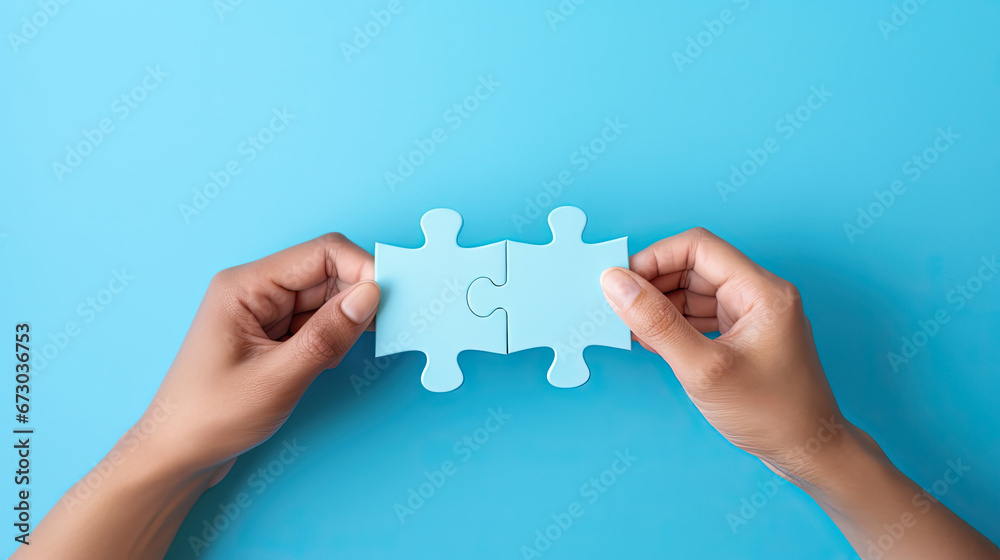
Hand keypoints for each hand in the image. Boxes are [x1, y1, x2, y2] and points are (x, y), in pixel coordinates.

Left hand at [148, 233, 380, 481]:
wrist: (176, 456)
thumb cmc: (211, 417)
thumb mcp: (277, 379)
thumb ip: (327, 335)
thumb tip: (371, 296)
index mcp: (246, 285)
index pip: (321, 253)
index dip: (362, 269)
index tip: (391, 299)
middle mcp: (256, 289)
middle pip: (327, 273)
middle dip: (356, 301)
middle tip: (373, 335)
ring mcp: (264, 311)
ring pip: (326, 299)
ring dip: (343, 325)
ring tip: (329, 362)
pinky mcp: (272, 334)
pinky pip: (317, 321)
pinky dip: (331, 339)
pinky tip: (323, 365)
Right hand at [601, 228, 999, 559]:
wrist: (808, 453)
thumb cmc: (769, 414)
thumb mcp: (703, 369)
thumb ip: (657, 323)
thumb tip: (615, 283)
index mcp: (761, 290)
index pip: (698, 247)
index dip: (654, 258)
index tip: (620, 283)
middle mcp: (760, 294)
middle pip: (695, 266)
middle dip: (654, 284)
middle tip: (620, 309)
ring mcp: (753, 315)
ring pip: (696, 291)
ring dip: (662, 305)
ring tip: (633, 329)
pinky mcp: (745, 336)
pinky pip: (703, 315)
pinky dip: (676, 324)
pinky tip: (654, 342)